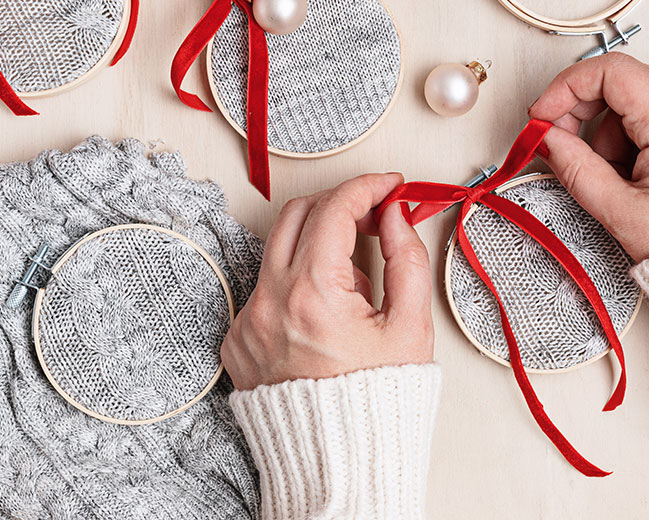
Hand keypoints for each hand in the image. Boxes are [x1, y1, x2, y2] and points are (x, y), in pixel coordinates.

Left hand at [222, 173, 434, 391]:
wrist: (341, 462)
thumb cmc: (378, 403)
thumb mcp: (411, 326)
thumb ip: (407, 258)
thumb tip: (395, 214)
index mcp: (312, 295)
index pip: (335, 209)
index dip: (367, 187)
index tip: (390, 186)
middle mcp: (269, 304)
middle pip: (298, 214)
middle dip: (339, 205)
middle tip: (375, 219)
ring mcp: (247, 323)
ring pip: (278, 250)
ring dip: (318, 247)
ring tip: (355, 290)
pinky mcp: (237, 341)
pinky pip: (265, 289)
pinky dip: (296, 285)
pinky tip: (326, 318)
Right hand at [528, 53, 648, 260]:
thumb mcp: (619, 212)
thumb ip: (574, 168)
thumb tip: (547, 139)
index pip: (610, 72)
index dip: (567, 87)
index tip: (544, 114)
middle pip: (624, 80)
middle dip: (585, 110)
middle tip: (564, 143)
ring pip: (642, 99)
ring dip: (614, 131)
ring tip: (620, 180)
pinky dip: (640, 136)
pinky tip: (640, 175)